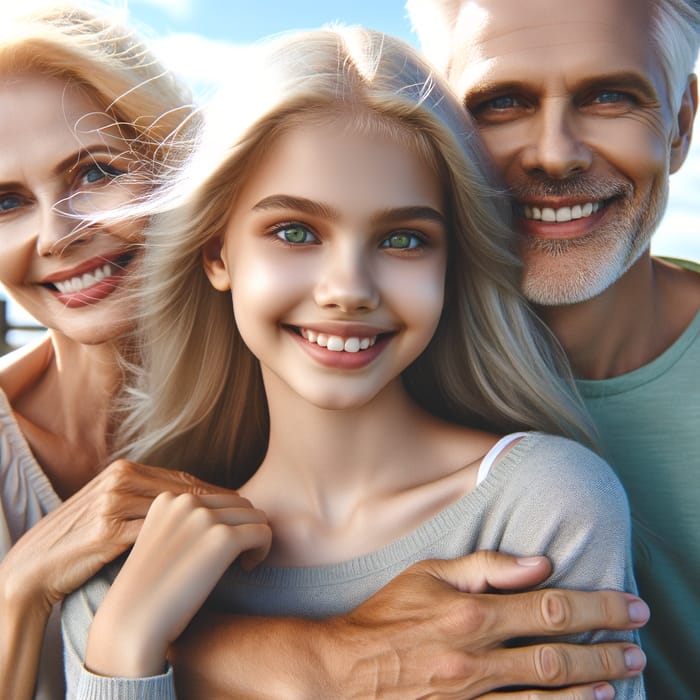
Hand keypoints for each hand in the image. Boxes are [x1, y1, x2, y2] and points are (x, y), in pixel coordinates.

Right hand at [0, 460, 237, 699]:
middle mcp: (122, 480)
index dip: (217, 494)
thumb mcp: (112, 507)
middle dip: (224, 507)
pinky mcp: (110, 532)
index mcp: (125, 470)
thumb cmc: (79, 541)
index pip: (185, 480)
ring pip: (184, 512)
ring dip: (217, 526)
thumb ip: (145, 498)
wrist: (36, 567)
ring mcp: (115, 503)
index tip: (241, 506)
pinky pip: (165, 538)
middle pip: (190, 492)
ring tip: (242, 539)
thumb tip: (188, 500)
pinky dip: (194, 548)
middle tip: (252, 520)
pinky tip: (215, 557)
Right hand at [85, 491, 271, 678]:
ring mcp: (204, 518)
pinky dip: (263, 550)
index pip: (219, 497)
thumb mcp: (160, 540)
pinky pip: (263, 532)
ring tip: (242, 562)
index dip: (227, 522)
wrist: (131, 623)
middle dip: (244, 527)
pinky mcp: (223, 539)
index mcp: (168, 498)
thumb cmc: (148, 591)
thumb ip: (186, 521)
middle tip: (236, 557)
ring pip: (256, 516)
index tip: (218, 549)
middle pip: (241, 504)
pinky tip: (248, 568)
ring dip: (256, 538)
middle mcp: (185, 501)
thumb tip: (231, 511)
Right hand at [323, 552, 646, 698]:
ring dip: (592, 684)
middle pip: (559, 653)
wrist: (346, 670)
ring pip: (548, 693)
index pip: (551, 607)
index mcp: (472, 614)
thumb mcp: (428, 574)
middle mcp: (478, 657)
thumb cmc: (387, 615)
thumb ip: (486, 567)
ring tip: (622, 677)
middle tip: (638, 645)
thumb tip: (539, 564)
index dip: (597, 605)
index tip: (628, 605)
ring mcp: (473, 696)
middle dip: (607, 648)